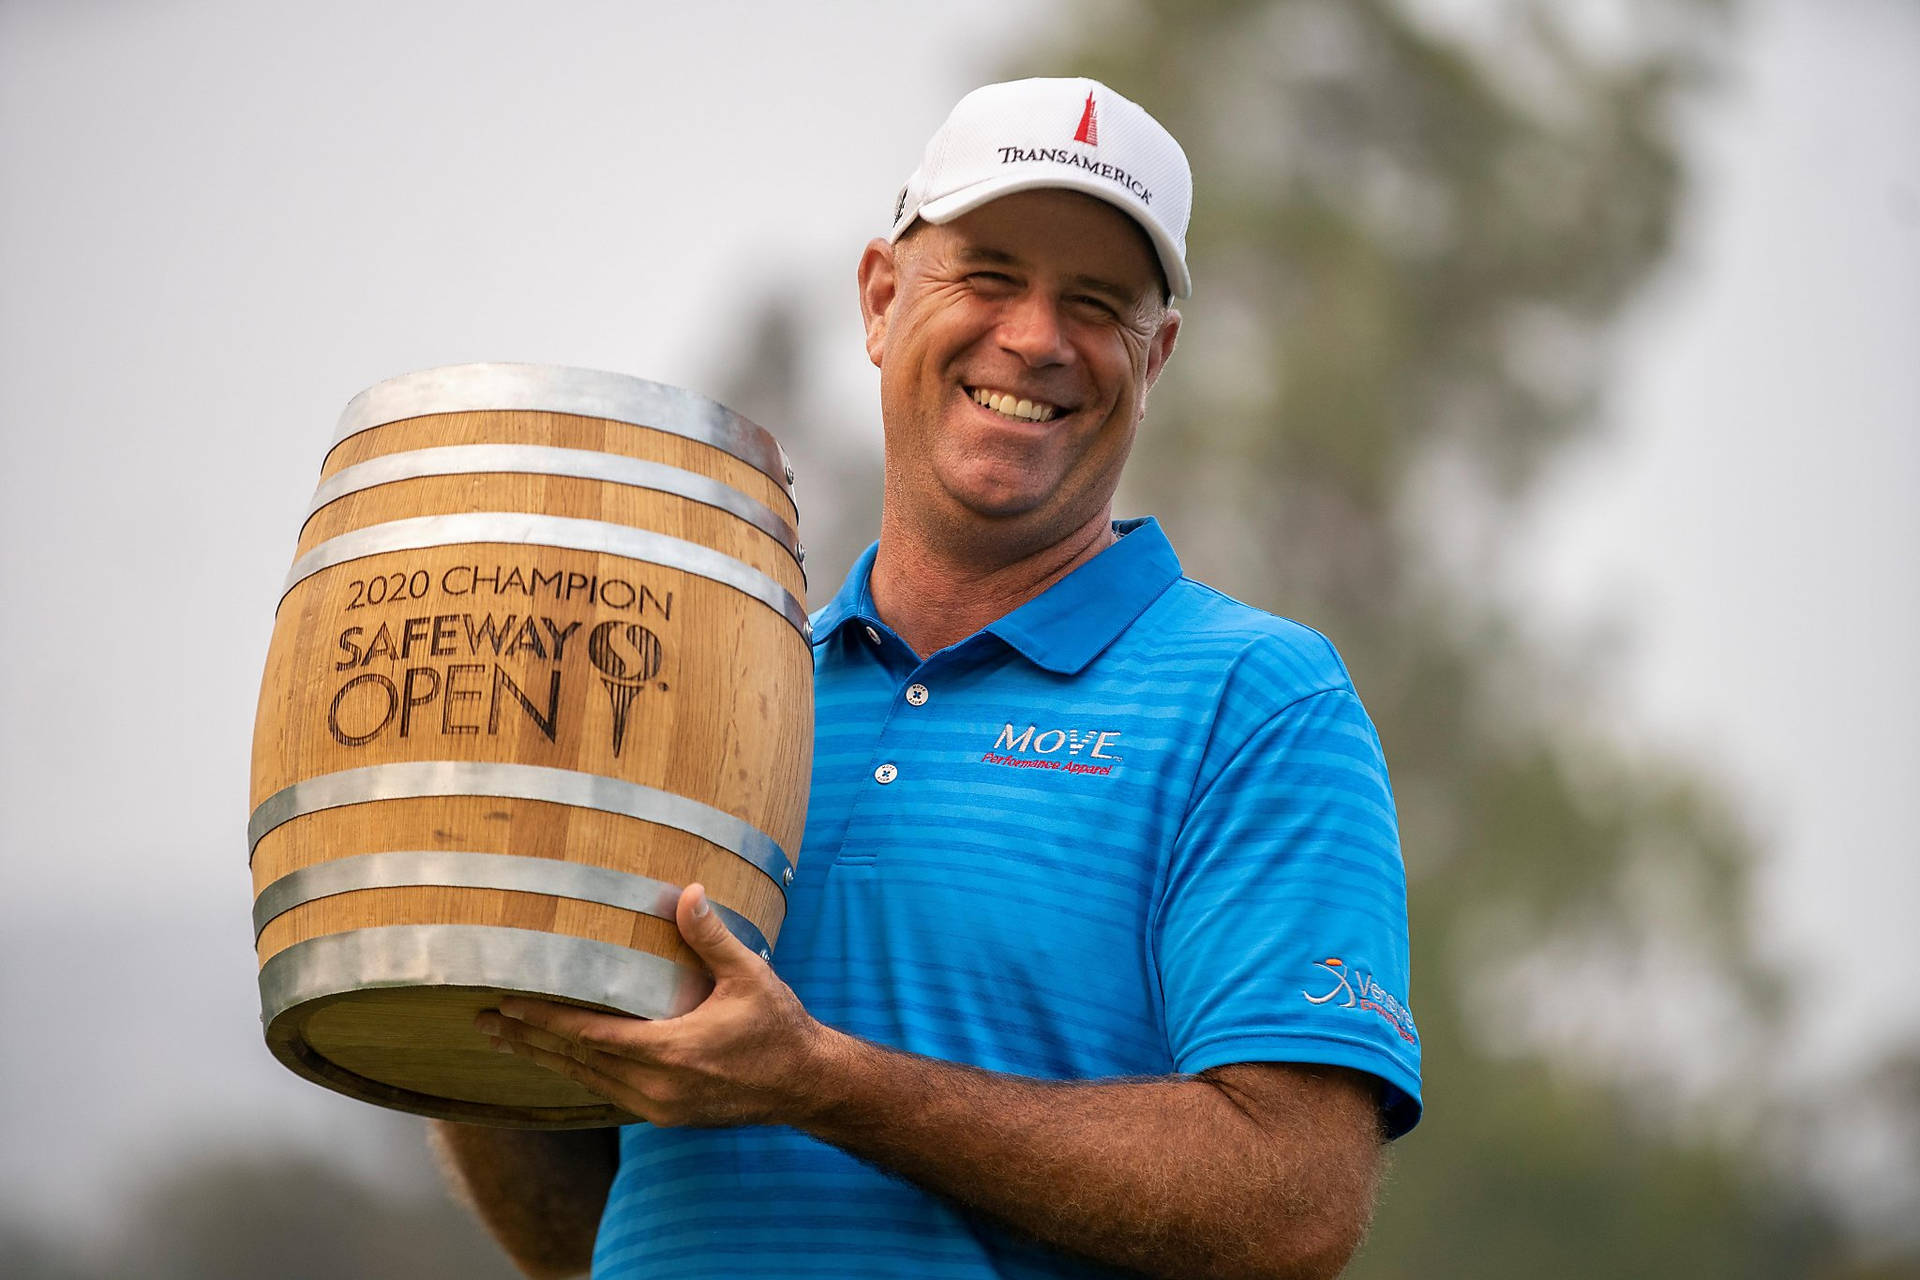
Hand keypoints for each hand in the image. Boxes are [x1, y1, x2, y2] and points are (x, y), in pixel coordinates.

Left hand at [477, 883, 842, 1127]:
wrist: (805, 1084)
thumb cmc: (779, 1026)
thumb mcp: (750, 975)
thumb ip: (712, 937)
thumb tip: (689, 891)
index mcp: (671, 1052)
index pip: (590, 1035)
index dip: (544, 1020)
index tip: (506, 1006)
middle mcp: (657, 1086)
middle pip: (575, 1062)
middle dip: (527, 1041)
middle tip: (481, 1023)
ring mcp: (659, 1106)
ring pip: (586, 1080)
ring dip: (545, 1060)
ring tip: (504, 1043)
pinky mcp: (665, 1114)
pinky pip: (607, 1092)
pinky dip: (577, 1073)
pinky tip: (558, 1062)